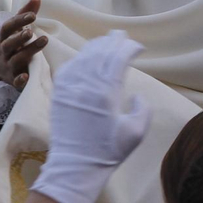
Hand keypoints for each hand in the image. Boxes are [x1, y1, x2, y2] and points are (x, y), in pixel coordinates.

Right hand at [0, 0, 46, 90]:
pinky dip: (20, 79)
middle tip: (31, 32)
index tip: (33, 15)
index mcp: (3, 38)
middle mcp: (3, 52)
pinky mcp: (13, 80)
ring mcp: (7, 66)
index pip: (8, 27)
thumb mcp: (17, 30)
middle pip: (9, 44)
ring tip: (44, 40)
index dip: (19, 20)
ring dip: (29, 51)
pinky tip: (27, 76)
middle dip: (20, 38)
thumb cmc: (13, 46)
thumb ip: (26, 14)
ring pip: (16, 59)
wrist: (3, 71)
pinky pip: (16, 81)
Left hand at [30, 31, 151, 202]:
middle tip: (121, 35)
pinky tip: (85, 57)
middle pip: (101, 53)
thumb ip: (143, 109)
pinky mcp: (59, 94)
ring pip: (84, 58)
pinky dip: (78, 59)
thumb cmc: (108, 152)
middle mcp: (87, 86)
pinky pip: (68, 68)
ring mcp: (70, 89)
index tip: (138, 47)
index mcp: (107, 94)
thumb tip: (135, 94)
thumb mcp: (136, 133)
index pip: (118, 59)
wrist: (75, 166)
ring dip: (96, 47)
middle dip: (113, 41)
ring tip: (106, 42)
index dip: (129, 49)